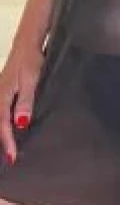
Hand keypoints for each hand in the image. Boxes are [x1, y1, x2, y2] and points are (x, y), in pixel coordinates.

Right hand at [0, 45, 43, 165]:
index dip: (7, 141)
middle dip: (2, 141)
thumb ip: (26, 101)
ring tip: (9, 149)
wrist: (27, 44)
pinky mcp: (4, 92)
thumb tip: (20, 124)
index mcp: (2, 96)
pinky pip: (1, 112)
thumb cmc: (30, 61)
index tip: (12, 157)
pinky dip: (4, 123)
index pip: (2, 124)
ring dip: (2, 133)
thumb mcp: (31, 80)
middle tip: (10, 159)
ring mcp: (0, 93)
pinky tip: (11, 128)